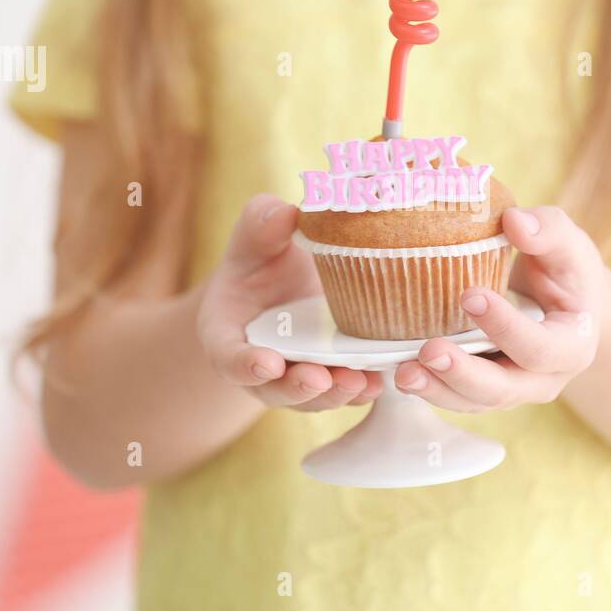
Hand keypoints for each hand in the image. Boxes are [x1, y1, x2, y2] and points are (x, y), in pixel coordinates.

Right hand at [196, 194, 383, 411]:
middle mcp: (259, 366)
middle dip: (297, 387)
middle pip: (274, 388)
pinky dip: (363, 389)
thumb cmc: (264, 258)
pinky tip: (383, 378)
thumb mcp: (257, 238)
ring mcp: (295, 377)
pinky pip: (344, 391)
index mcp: (227, 334)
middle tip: (319, 379)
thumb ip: (262, 225)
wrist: (288, 281)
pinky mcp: (329, 379)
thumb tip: (287, 213)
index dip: (244, 364)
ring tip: (361, 381)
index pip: (229, 356)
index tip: (267, 363)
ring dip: (336, 393)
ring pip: (313, 397)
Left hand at [395, 206, 602, 411]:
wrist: (565, 306)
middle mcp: (544, 380)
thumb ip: (549, 230)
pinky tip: (397, 370)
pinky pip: (455, 396)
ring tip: (402, 373)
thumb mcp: (569, 245)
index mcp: (573, 347)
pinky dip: (428, 387)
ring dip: (437, 390)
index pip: (539, 347)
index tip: (469, 295)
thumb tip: (515, 221)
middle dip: (463, 373)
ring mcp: (512, 390)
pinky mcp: (484, 390)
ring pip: (473, 401)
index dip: (506, 327)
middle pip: (503, 389)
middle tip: (428, 351)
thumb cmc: (566, 271)